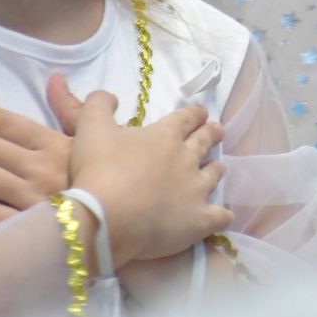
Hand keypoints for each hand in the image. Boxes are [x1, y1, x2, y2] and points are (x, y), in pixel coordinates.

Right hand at [68, 92, 229, 267]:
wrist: (105, 218)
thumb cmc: (98, 170)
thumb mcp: (91, 128)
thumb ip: (100, 105)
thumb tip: (110, 96)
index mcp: (165, 136)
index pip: (185, 118)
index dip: (194, 113)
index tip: (201, 111)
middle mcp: (187, 160)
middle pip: (204, 142)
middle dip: (211, 134)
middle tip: (218, 130)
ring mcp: (196, 191)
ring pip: (214, 175)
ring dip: (216, 170)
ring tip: (219, 168)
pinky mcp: (199, 221)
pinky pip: (219, 217)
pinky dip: (222, 216)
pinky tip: (225, 216)